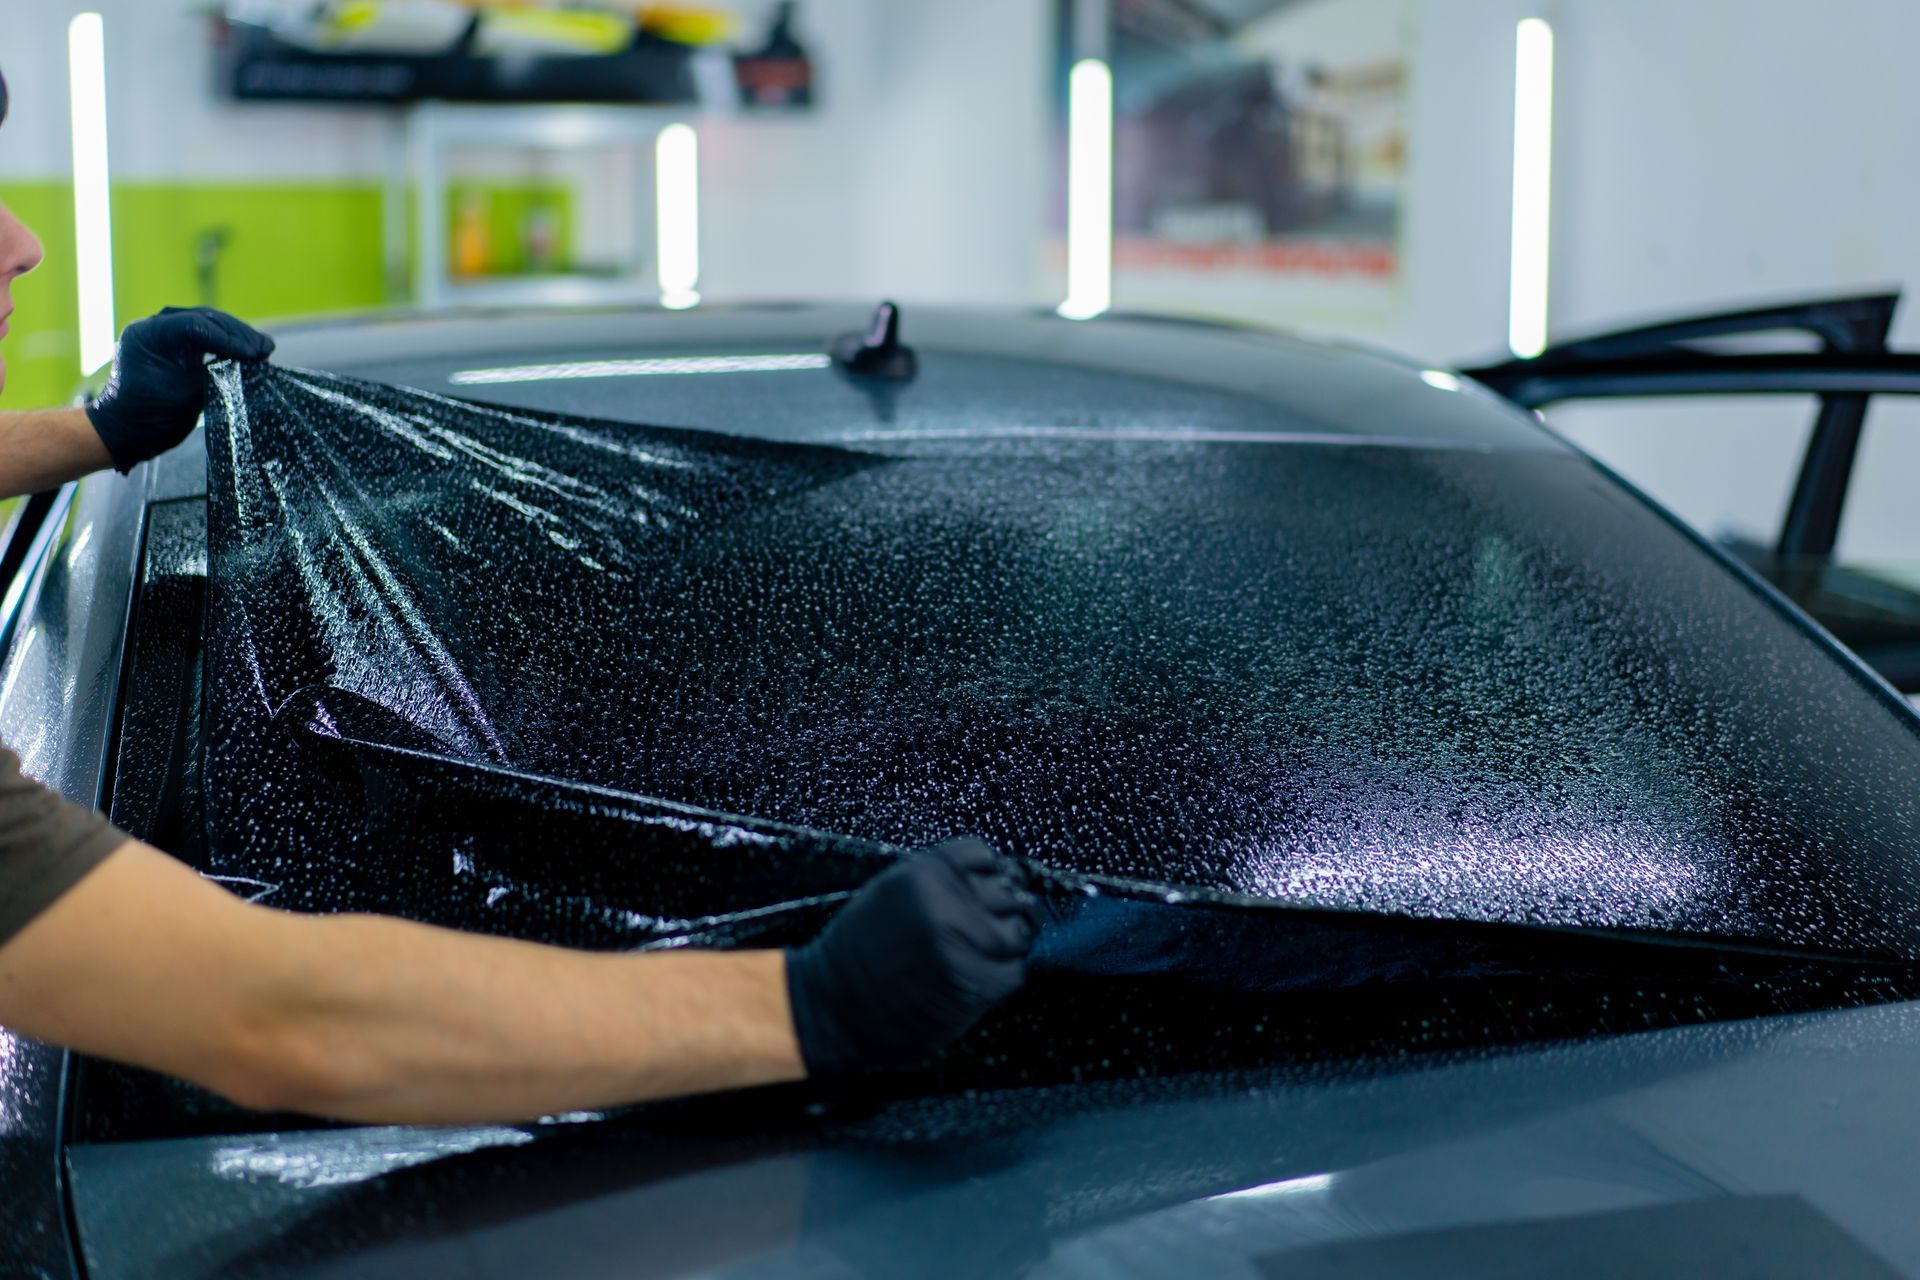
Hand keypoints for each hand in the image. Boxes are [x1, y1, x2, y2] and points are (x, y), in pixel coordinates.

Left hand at [85, 307, 273, 471]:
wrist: (125, 432)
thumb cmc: (149, 416)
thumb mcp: (184, 395)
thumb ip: (213, 374)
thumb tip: (246, 363)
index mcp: (147, 335)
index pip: (194, 325)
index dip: (227, 338)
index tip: (252, 353)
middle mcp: (153, 328)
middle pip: (203, 318)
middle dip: (237, 333)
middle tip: (265, 348)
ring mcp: (163, 335)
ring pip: (207, 324)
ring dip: (235, 336)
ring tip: (263, 349)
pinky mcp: (174, 346)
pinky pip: (204, 337)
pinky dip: (226, 344)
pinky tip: (247, 352)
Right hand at [785, 837, 1042, 1075]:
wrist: (833, 1008)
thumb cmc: (858, 952)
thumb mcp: (889, 892)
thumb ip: (937, 879)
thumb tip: (991, 876)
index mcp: (922, 874)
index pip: (985, 856)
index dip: (991, 873)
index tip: (991, 885)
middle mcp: (946, 903)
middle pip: (1008, 892)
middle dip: (1006, 908)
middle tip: (994, 924)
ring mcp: (963, 944)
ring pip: (1018, 932)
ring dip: (1010, 942)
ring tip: (988, 953)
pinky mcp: (974, 983)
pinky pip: (1014, 971)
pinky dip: (1004, 974)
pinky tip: (979, 976)